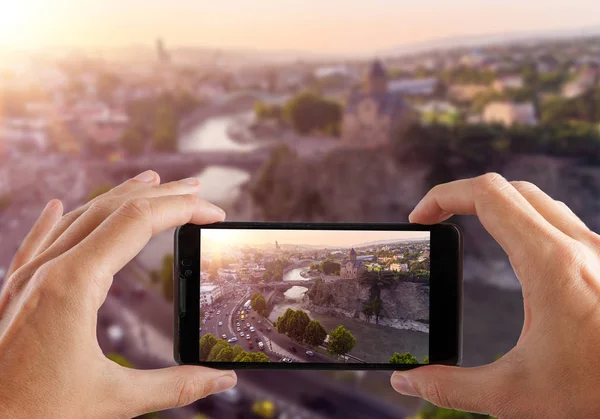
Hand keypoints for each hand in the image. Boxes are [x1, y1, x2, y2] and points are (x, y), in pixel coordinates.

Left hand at [0, 171, 236, 418]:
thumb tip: (222, 380)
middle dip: (161, 195)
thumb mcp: (112, 402)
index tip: (214, 213)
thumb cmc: (32, 415)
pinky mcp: (14, 293)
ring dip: (119, 198)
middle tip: (195, 188)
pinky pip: (37, 242)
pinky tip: (56, 205)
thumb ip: (175, 386)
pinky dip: (55, 220)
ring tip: (150, 183)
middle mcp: (48, 270)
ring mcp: (27, 278)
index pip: (139, 223)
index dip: (183, 210)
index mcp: (73, 284)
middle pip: (113, 210)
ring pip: (78, 218)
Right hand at [391, 173, 599, 417]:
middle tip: (438, 220)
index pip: (487, 196)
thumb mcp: (516, 395)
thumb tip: (408, 380)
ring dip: (498, 205)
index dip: (443, 196)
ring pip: (540, 202)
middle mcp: (580, 246)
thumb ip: (452, 388)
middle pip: (510, 189)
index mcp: (550, 264)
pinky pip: (562, 222)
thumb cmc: (599, 393)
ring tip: (470, 227)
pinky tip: (518, 253)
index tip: (420, 219)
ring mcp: (599, 252)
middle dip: (464, 196)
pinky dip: (527, 221)